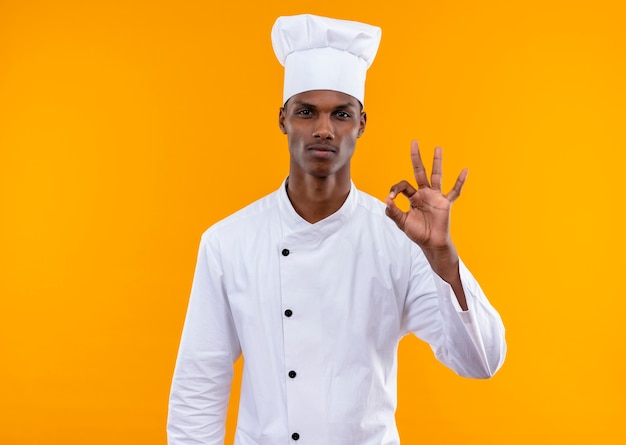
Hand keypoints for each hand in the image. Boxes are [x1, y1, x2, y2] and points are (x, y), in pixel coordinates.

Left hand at [385, 140, 466, 254]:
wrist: (432, 244)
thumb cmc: (418, 233)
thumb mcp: (402, 223)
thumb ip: (393, 212)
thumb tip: (386, 199)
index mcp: (412, 197)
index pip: (403, 186)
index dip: (395, 189)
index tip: (391, 198)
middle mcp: (424, 193)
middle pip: (419, 172)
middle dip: (416, 158)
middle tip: (414, 142)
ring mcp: (435, 196)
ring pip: (436, 176)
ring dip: (437, 162)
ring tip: (437, 148)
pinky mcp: (445, 203)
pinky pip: (454, 191)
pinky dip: (460, 182)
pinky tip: (465, 170)